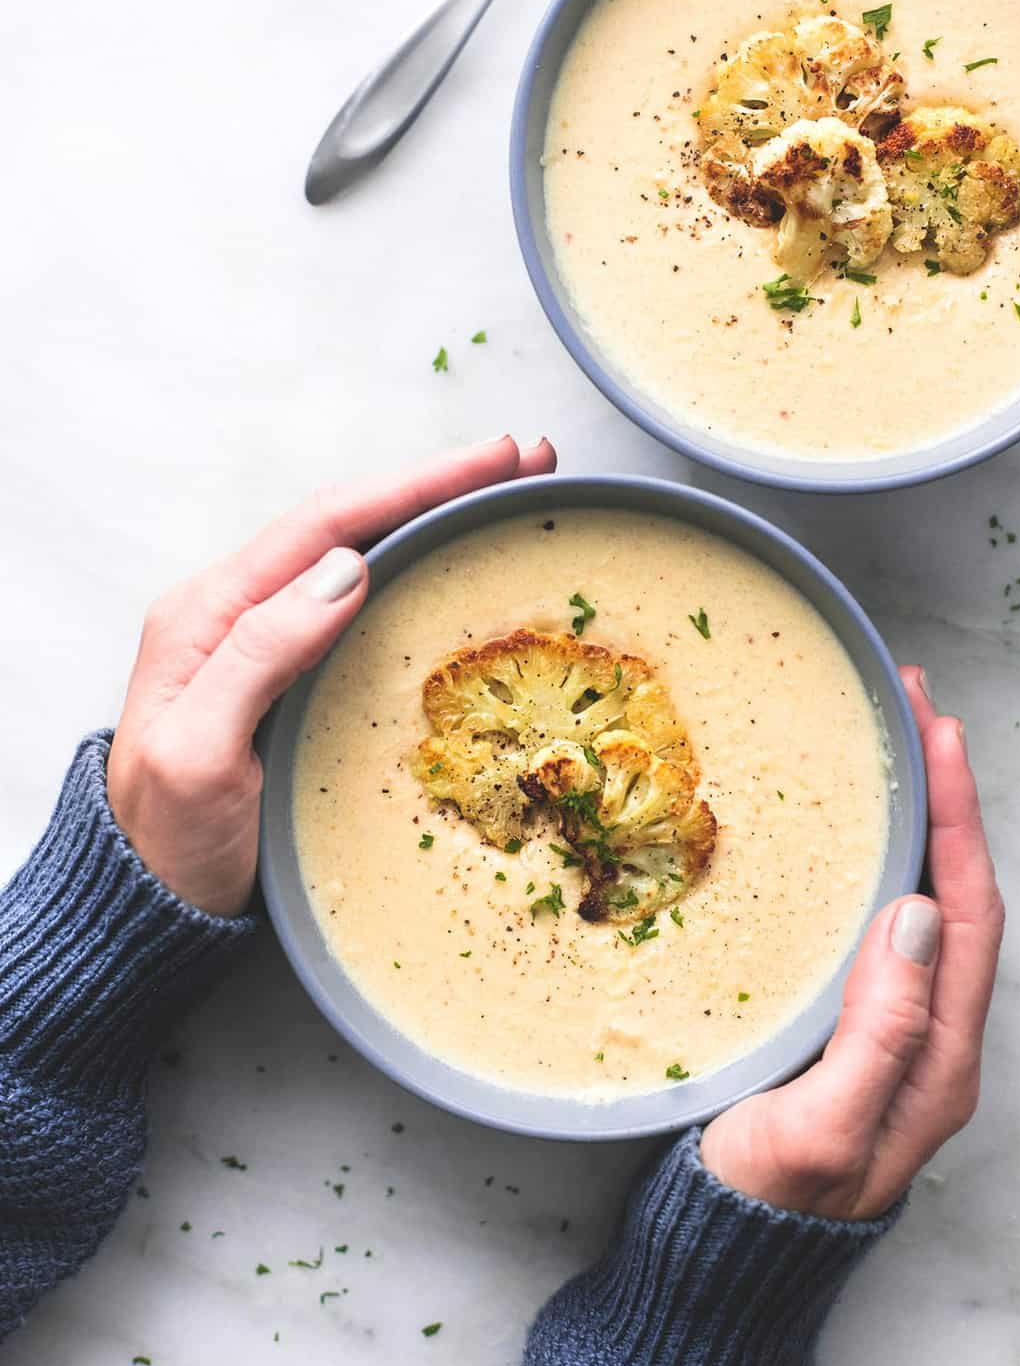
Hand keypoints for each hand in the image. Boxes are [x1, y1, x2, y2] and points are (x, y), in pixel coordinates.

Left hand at [108, 435, 554, 917]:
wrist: (145, 904)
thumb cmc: (168, 840)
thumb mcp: (198, 754)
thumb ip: (259, 655)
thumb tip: (345, 570)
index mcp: (210, 611)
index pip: (326, 524)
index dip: (415, 486)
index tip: (493, 461)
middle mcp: (237, 608)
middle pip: (351, 522)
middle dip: (439, 484)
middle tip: (527, 460)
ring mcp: (265, 637)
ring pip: (360, 552)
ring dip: (434, 516)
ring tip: (508, 492)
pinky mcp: (291, 671)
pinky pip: (363, 598)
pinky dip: (417, 565)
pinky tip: (454, 560)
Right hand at [701, 669, 1003, 1218]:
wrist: (719, 1260)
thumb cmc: (762, 1203)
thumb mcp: (820, 1131)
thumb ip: (880, 1032)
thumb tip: (918, 915)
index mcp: (939, 1056)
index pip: (969, 911)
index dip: (958, 816)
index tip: (939, 732)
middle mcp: (930, 1035)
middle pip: (956, 892)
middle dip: (943, 794)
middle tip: (911, 705)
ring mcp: (890, 1028)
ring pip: (920, 901)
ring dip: (913, 817)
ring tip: (888, 743)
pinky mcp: (846, 1025)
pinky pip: (878, 921)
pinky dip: (874, 858)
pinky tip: (847, 829)